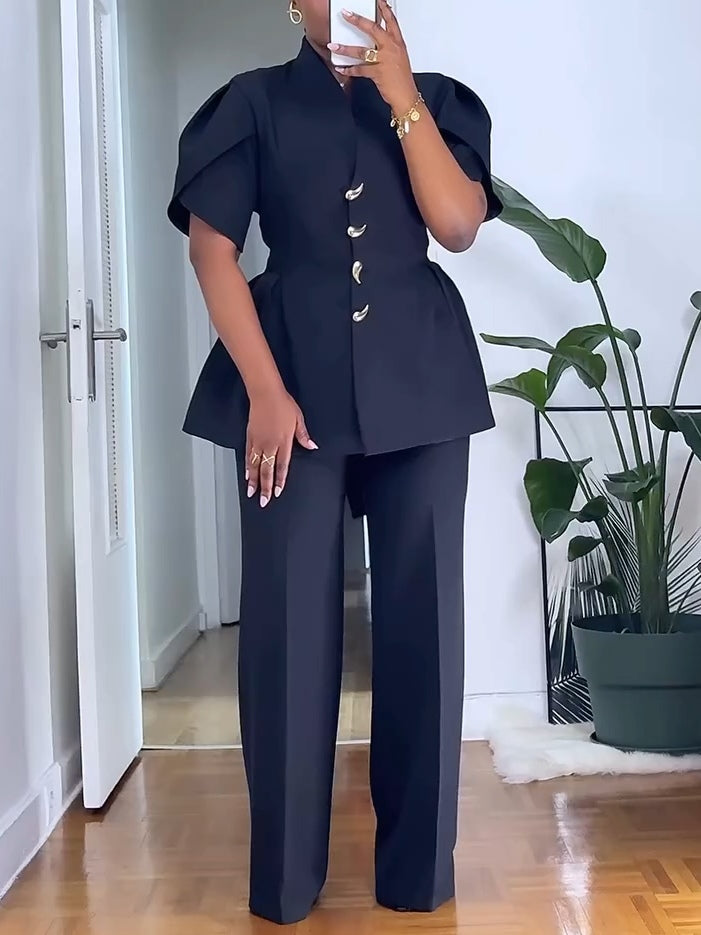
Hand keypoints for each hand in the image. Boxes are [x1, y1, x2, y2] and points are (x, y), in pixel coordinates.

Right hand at [246, 388, 316, 506]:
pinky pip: (248, 456)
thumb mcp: (298, 419)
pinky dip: (247, 467)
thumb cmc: (283, 404)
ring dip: (253, 481)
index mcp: (284, 442)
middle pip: (267, 470)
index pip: (282, 466)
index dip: (280, 481)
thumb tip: (312, 446)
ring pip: (255, 466)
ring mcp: (258, 442)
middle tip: (264, 501)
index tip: (278, 492)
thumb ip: (303, 435)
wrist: (265, 393)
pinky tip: (246, 475)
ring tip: (252, 493)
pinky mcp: (250, 437)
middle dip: (266, 487)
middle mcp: (270, 444)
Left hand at [329, 0, 417, 114]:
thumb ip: (389, 48)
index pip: (391, 21)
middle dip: (358, 20)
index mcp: (398, 43)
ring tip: (333, 45)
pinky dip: (349, 70)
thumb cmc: (402, 80)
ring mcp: (384, 60)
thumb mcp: (399, 58)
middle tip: (346, 14)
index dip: (384, 9)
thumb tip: (376, 44)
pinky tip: (341, 68)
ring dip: (345, 48)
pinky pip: (359, 70)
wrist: (406, 96)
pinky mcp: (377, 73)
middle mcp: (391, 48)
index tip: (378, 1)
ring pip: (361, 51)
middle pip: (373, 29)